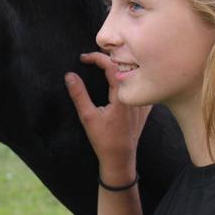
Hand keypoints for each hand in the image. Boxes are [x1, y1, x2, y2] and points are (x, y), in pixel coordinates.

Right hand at [64, 52, 151, 180]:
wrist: (120, 158)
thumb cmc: (103, 139)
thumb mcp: (87, 117)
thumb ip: (79, 94)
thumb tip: (69, 75)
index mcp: (121, 96)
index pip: (112, 66)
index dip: (97, 57)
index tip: (83, 58)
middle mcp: (134, 96)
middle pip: (125, 66)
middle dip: (109, 57)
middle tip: (94, 56)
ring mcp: (142, 102)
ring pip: (135, 75)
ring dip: (121, 66)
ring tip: (108, 62)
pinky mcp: (144, 108)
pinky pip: (142, 87)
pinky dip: (134, 79)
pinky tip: (127, 80)